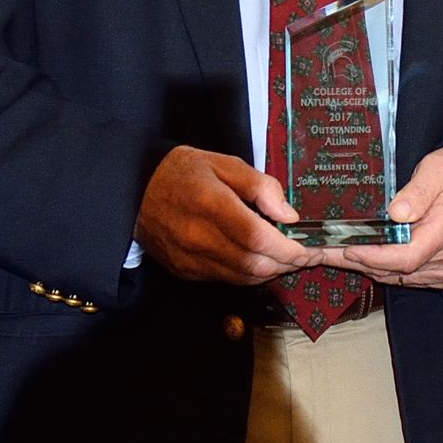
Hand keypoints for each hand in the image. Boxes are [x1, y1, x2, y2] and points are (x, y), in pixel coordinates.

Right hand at [133, 145, 308, 286]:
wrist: (135, 190)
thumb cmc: (184, 172)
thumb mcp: (225, 163)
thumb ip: (260, 186)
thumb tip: (288, 215)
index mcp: (210, 204)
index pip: (257, 238)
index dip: (288, 249)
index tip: (308, 248)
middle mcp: (198, 237)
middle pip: (254, 264)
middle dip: (286, 264)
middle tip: (304, 255)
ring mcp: (189, 259)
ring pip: (243, 278)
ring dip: (270, 272)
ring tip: (285, 258)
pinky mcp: (184, 271)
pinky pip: (226, 279)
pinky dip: (249, 274)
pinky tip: (258, 260)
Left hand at [327, 146, 442, 289]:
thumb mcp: (438, 169)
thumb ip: (418, 191)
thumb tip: (397, 212)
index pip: (407, 256)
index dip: (374, 256)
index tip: (348, 248)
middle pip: (398, 270)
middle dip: (358, 261)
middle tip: (325, 252)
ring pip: (399, 277)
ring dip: (367, 267)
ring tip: (335, 254)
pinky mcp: (441, 272)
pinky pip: (407, 278)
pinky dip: (383, 269)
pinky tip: (363, 257)